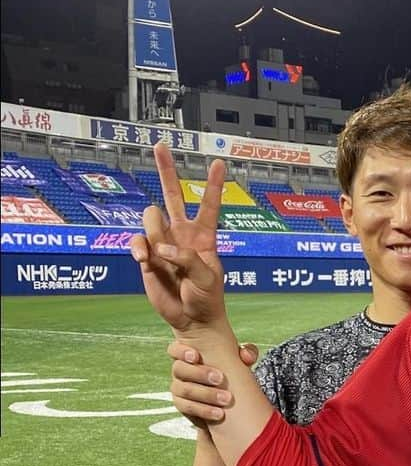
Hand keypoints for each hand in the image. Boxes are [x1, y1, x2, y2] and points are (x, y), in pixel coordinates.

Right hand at [130, 142, 229, 334]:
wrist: (192, 319)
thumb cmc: (207, 298)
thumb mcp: (208, 279)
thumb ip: (188, 259)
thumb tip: (163, 248)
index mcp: (204, 237)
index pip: (208, 205)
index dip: (213, 185)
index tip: (219, 163)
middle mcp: (182, 235)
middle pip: (172, 195)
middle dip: (166, 170)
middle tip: (160, 145)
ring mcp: (163, 244)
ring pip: (151, 217)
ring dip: (152, 230)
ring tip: (159, 256)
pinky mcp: (147, 257)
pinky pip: (137, 241)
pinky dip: (138, 247)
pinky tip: (145, 260)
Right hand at [167, 339, 259, 425]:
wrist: (228, 396)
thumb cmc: (230, 370)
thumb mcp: (240, 360)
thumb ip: (246, 353)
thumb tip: (247, 357)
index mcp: (189, 355)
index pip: (175, 349)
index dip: (181, 351)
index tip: (196, 356)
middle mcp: (180, 370)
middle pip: (179, 369)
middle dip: (200, 374)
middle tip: (220, 379)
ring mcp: (179, 388)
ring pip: (184, 390)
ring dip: (206, 394)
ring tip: (226, 399)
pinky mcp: (183, 405)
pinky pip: (187, 407)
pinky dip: (204, 410)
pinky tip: (219, 413)